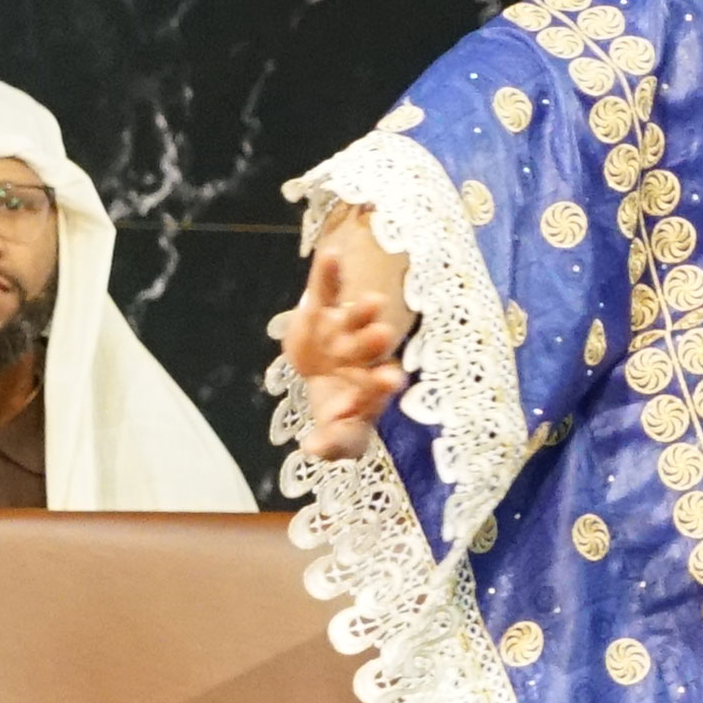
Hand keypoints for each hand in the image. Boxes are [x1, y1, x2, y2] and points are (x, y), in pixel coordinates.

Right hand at [275, 207, 410, 461]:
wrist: (322, 377)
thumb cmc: (338, 408)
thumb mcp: (335, 437)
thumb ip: (333, 444)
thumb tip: (313, 449)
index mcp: (368, 387)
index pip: (376, 387)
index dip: (379, 385)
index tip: (389, 380)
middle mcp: (360, 357)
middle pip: (367, 349)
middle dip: (373, 343)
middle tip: (385, 333)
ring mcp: (342, 331)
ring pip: (352, 318)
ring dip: (359, 310)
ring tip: (371, 300)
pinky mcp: (320, 311)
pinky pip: (326, 289)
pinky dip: (327, 272)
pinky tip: (330, 253)